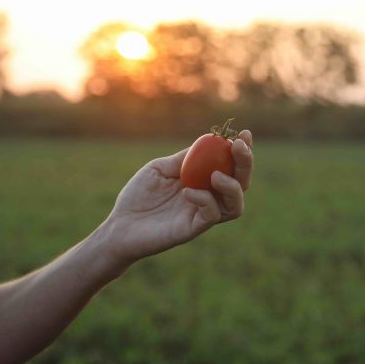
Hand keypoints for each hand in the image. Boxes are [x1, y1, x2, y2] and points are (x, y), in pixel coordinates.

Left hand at [100, 130, 252, 266]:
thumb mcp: (160, 168)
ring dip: (232, 186)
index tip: (243, 134)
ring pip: (235, 205)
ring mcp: (201, 215)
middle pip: (242, 183)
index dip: (242, 151)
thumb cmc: (137, 196)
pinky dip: (205, 200)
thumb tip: (210, 141)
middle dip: (246, 163)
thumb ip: (184, 158)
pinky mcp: (192, 229)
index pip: (231, 166)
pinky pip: (211, 215)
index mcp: (202, 181)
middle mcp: (208, 198)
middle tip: (239, 147)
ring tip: (216, 175)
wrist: (119, 225)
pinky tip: (187, 191)